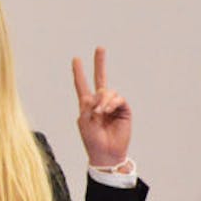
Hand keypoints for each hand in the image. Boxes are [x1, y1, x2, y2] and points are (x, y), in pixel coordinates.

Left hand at [72, 47, 131, 166]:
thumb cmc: (92, 140)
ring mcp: (112, 105)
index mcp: (87, 105)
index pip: (82, 85)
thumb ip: (88, 106)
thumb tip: (99, 94)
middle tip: (100, 48)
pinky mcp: (123, 110)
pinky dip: (111, 102)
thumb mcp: (84, 122)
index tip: (76, 59)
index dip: (79, 73)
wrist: (105, 153)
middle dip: (100, 63)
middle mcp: (100, 102)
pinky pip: (118, 99)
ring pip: (108, 92)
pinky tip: (107, 110)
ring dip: (103, 100)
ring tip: (100, 112)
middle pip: (100, 79)